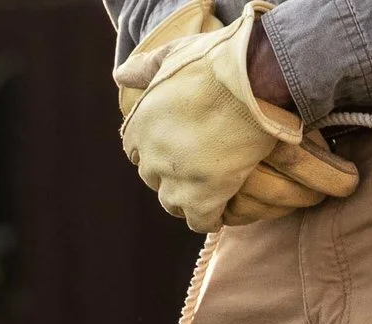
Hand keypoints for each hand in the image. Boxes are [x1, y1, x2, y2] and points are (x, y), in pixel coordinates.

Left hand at [118, 4, 353, 231]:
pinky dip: (209, 218)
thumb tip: (120, 77)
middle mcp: (152, 154)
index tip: (173, 149)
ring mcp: (176, 178)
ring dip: (186, 200)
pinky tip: (221, 211)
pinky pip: (200, 221)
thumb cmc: (216, 63)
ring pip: (172, 204)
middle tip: (195, 171)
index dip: (154, 151)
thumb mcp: (172, 54)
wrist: (252, 81)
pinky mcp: (205, 197)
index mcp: (141, 122)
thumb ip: (144, 67)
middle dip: (169, 175)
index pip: (134, 150)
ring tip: (206, 195)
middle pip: (153, 178)